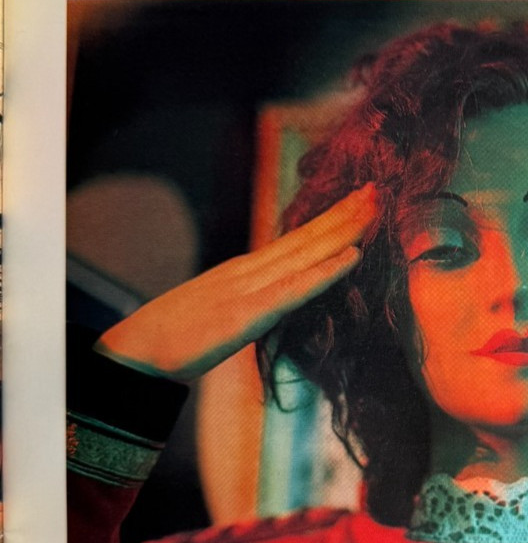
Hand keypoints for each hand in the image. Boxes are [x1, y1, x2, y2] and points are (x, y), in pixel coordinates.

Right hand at [95, 184, 376, 381]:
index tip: (357, 201)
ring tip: (373, 209)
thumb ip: (245, 302)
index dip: (329, 220)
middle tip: (377, 188)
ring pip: (306, 253)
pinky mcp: (248, 315)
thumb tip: (269, 301)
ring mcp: (249, 289)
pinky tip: (352, 258)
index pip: (296, 240)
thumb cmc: (172, 338)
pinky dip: (326, 273)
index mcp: (244, 271)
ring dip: (343, 230)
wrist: (135, 353)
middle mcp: (250, 271)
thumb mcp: (217, 312)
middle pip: (306, 237)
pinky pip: (295, 291)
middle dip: (344, 213)